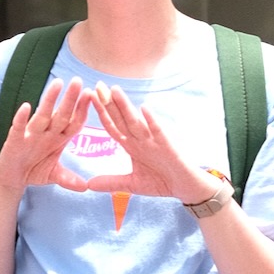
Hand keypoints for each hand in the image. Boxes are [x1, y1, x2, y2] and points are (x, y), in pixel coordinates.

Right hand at [0, 76, 92, 192]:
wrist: (11, 177)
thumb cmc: (34, 169)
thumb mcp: (54, 175)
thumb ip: (68, 179)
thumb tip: (85, 187)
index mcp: (59, 138)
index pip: (73, 122)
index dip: (82, 111)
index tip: (92, 96)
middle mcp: (46, 132)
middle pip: (60, 114)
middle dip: (70, 99)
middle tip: (78, 81)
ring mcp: (31, 134)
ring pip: (42, 115)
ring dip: (49, 100)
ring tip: (57, 84)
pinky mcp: (15, 140)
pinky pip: (19, 127)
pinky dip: (22, 118)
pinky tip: (26, 107)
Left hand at [84, 82, 209, 201]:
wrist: (185, 187)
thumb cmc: (161, 181)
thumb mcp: (132, 184)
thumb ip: (112, 182)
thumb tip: (89, 185)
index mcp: (131, 145)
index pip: (113, 126)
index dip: (101, 113)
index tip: (88, 98)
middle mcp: (140, 139)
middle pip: (121, 119)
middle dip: (109, 103)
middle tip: (98, 85)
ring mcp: (153, 140)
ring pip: (136, 121)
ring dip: (125, 106)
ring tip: (114, 91)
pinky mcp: (167, 146)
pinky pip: (158, 131)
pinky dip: (152, 121)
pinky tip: (145, 109)